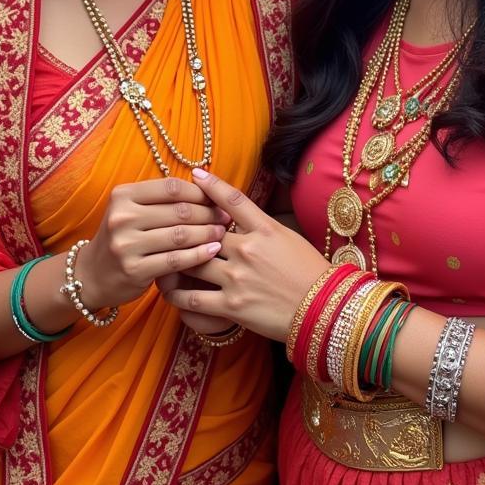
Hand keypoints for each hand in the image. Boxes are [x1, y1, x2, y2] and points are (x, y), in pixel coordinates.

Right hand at [75, 177, 227, 311]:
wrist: (91, 275)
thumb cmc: (124, 237)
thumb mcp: (133, 211)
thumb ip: (163, 199)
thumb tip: (209, 188)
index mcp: (124, 195)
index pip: (172, 187)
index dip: (199, 192)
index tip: (217, 199)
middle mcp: (122, 217)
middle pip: (179, 210)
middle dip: (208, 213)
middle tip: (226, 217)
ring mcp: (126, 244)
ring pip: (180, 235)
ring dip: (207, 233)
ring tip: (222, 233)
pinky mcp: (134, 270)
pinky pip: (176, 259)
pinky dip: (199, 254)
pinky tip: (213, 251)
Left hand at [158, 168, 330, 343]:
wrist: (324, 309)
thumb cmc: (310, 272)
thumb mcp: (289, 238)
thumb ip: (262, 227)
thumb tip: (240, 218)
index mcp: (265, 230)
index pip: (233, 201)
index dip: (212, 185)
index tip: (196, 175)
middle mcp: (247, 250)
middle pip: (204, 233)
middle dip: (186, 229)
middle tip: (167, 225)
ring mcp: (237, 278)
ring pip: (192, 263)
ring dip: (175, 260)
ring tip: (160, 257)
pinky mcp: (231, 306)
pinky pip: (193, 299)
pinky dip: (176, 295)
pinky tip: (168, 291)